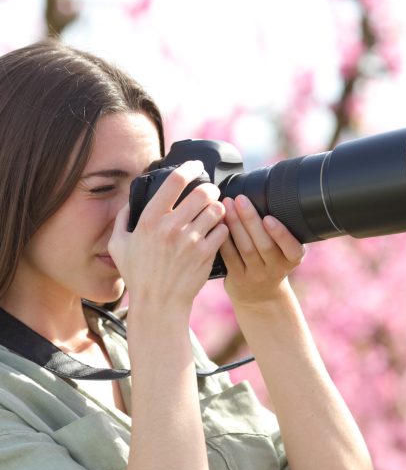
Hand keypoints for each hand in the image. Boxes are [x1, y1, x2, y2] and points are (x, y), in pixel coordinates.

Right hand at [108, 161, 228, 314]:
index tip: (196, 166)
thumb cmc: (138, 275)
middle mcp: (171, 227)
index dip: (189, 168)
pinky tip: (217, 230)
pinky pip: (223, 230)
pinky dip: (223, 227)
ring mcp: (190, 240)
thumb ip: (122, 219)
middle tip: (211, 192)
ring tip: (215, 211)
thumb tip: (128, 200)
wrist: (158, 303)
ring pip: (216, 209)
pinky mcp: (205, 253)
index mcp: (149, 220)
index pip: (175, 182)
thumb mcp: (118, 245)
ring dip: (218, 207)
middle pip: (202, 192)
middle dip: (210, 188)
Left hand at [220, 195, 304, 306]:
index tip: (269, 218)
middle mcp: (276, 268)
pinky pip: (230, 256)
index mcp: (293, 258)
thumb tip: (268, 191)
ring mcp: (257, 275)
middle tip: (240, 199)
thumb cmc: (273, 262)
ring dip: (235, 225)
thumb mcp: (285, 250)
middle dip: (251, 220)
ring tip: (227, 205)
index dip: (280, 233)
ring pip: (245, 249)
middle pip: (263, 244)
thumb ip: (281, 230)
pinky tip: (218, 223)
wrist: (261, 297)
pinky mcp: (238, 279)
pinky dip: (223, 238)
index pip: (291, 247)